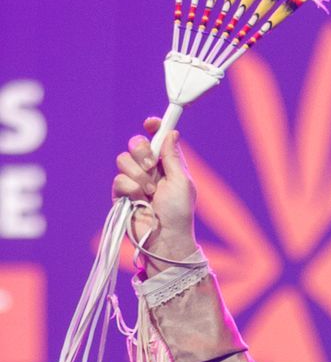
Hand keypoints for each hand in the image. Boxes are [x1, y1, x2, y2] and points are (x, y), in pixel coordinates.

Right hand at [112, 117, 196, 262]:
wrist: (165, 238)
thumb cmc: (179, 213)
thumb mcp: (182, 182)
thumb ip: (173, 157)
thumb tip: (171, 132)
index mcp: (166, 165)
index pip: (156, 139)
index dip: (153, 128)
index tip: (151, 123)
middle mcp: (149, 170)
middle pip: (135, 143)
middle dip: (142, 151)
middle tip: (151, 166)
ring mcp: (134, 181)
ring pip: (123, 159)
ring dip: (138, 175)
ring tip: (150, 193)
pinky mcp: (121, 193)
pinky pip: (119, 178)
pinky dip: (130, 188)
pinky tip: (140, 200)